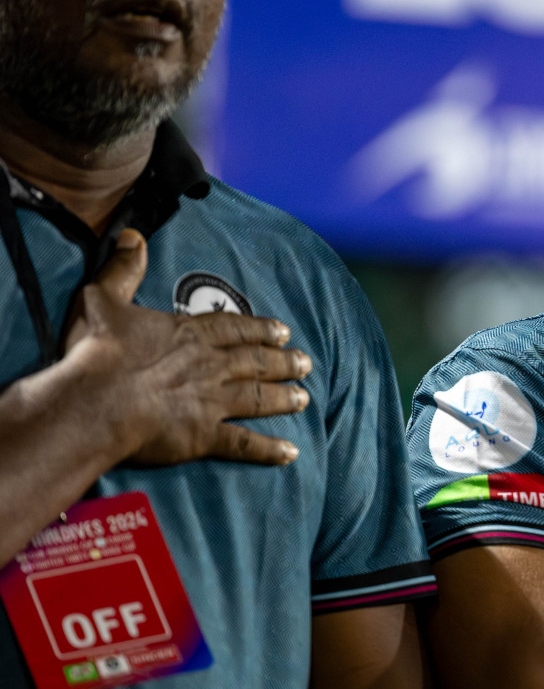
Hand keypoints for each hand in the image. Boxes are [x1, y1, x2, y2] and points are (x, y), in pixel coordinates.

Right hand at [63, 229, 312, 465]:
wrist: (93, 402)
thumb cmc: (96, 353)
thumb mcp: (103, 299)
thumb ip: (123, 269)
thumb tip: (133, 235)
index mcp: (188, 334)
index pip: (233, 328)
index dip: (258, 329)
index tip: (281, 331)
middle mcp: (209, 365)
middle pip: (254, 361)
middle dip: (282, 361)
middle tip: (305, 362)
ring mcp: (211, 400)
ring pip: (257, 397)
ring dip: (283, 397)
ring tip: (304, 399)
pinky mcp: (204, 435)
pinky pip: (244, 444)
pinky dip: (268, 449)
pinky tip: (290, 452)